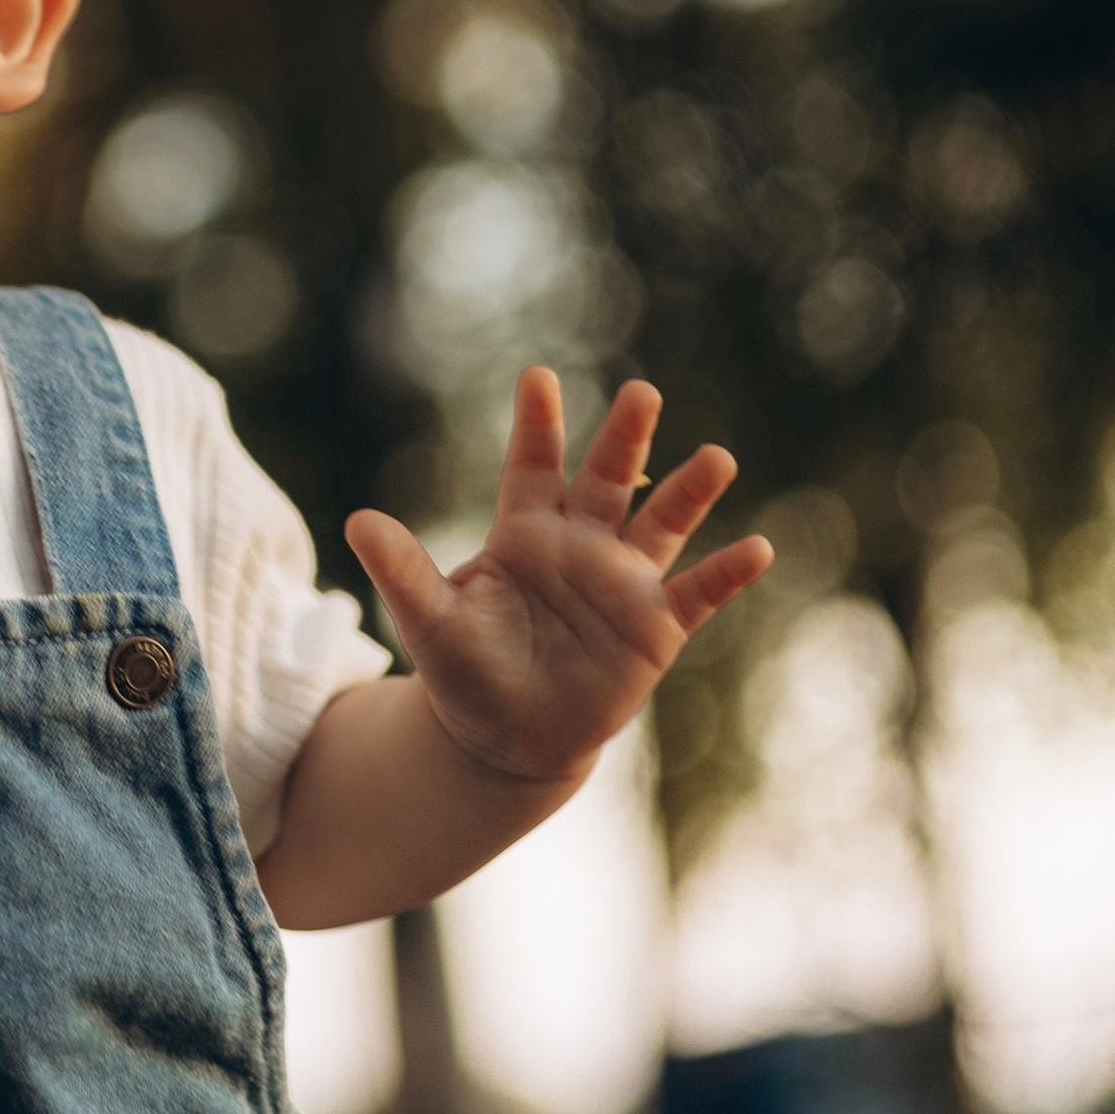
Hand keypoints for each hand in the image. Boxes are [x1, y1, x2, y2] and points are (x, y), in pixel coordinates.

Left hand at [344, 369, 771, 794]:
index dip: (537, 424)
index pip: (533, 466)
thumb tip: (357, 521)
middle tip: (641, 392)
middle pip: (609, 480)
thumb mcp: (428, 621)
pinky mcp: (655, 628)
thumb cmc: (465, 670)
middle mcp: (582, 545)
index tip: (537, 375)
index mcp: (525, 532)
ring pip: (663, 525)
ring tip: (718, 458)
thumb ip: (403, 571)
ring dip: (690, 493)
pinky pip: (697, 594)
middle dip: (625, 438)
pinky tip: (757, 548)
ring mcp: (623, 583)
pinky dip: (726, 573)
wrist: (507, 738)